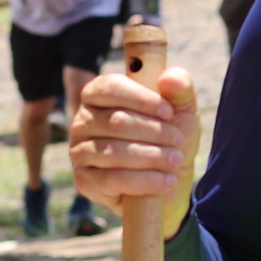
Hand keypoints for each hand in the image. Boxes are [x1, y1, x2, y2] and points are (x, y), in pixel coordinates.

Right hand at [68, 66, 198, 224]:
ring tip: (175, 160)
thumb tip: (169, 78)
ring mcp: (79, 152)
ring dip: (153, 156)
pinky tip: (166, 180)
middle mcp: (82, 121)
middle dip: (154, 132)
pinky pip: (113, 179)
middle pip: (116, 121)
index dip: (142, 99)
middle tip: (177, 141)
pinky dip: (146, 180)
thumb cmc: (169, 140)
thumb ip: (180, 87)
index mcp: (98, 95)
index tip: (169, 112)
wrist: (168, 183)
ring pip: (114, 151)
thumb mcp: (182, 111)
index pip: (110, 87)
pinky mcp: (84, 181)